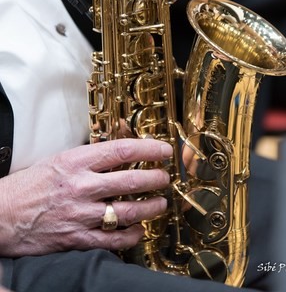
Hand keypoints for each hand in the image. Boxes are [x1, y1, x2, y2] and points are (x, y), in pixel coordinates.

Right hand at [0, 139, 171, 256]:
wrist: (3, 214)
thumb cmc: (30, 185)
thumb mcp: (60, 159)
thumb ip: (90, 157)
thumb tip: (121, 152)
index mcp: (76, 162)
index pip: (122, 151)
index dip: (149, 150)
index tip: (163, 151)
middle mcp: (81, 187)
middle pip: (131, 181)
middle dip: (155, 180)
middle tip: (165, 178)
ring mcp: (80, 214)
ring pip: (128, 211)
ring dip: (150, 208)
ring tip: (160, 204)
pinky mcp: (77, 238)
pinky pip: (114, 240)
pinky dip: (132, 235)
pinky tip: (139, 230)